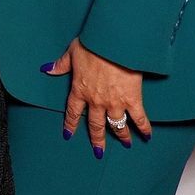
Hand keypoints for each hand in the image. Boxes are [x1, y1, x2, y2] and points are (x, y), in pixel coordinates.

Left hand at [45, 37, 150, 155]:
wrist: (113, 44)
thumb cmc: (92, 45)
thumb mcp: (72, 52)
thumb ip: (60, 64)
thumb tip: (47, 69)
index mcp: (80, 90)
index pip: (72, 112)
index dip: (70, 124)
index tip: (68, 134)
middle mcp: (96, 101)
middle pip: (95, 124)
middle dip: (97, 138)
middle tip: (99, 151)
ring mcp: (114, 102)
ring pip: (116, 125)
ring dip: (121, 135)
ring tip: (125, 143)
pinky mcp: (132, 99)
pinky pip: (139, 118)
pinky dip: (144, 127)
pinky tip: (147, 135)